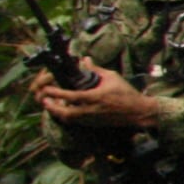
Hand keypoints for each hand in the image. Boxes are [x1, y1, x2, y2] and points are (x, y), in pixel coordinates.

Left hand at [34, 62, 166, 130]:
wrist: (138, 112)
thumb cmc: (126, 93)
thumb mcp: (112, 77)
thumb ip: (96, 69)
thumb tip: (85, 60)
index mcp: (95, 97)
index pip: (70, 96)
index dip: (55, 93)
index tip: (47, 89)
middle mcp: (92, 110)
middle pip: (65, 113)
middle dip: (52, 108)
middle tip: (44, 101)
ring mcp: (93, 119)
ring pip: (69, 120)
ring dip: (58, 113)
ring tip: (52, 106)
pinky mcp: (95, 124)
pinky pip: (76, 122)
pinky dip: (68, 117)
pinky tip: (65, 111)